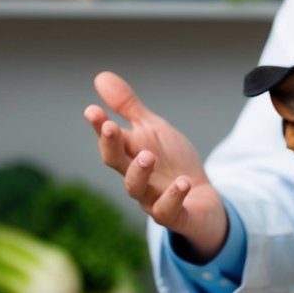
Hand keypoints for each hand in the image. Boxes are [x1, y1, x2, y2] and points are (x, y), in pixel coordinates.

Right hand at [85, 72, 226, 260]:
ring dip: (139, 172)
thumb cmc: (172, 163)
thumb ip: (129, 107)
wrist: (201, 199)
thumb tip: (100, 77)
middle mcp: (135, 177)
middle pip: (115, 163)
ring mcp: (151, 198)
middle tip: (110, 127)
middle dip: (110, 145)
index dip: (100, 127)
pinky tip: (183, 182)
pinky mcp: (174, 215)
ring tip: (148, 155)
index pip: (110, 140)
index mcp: (130, 154)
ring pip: (136, 189)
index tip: (92, 110)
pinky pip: (167, 211)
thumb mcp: (153, 130)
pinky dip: (173, 197)